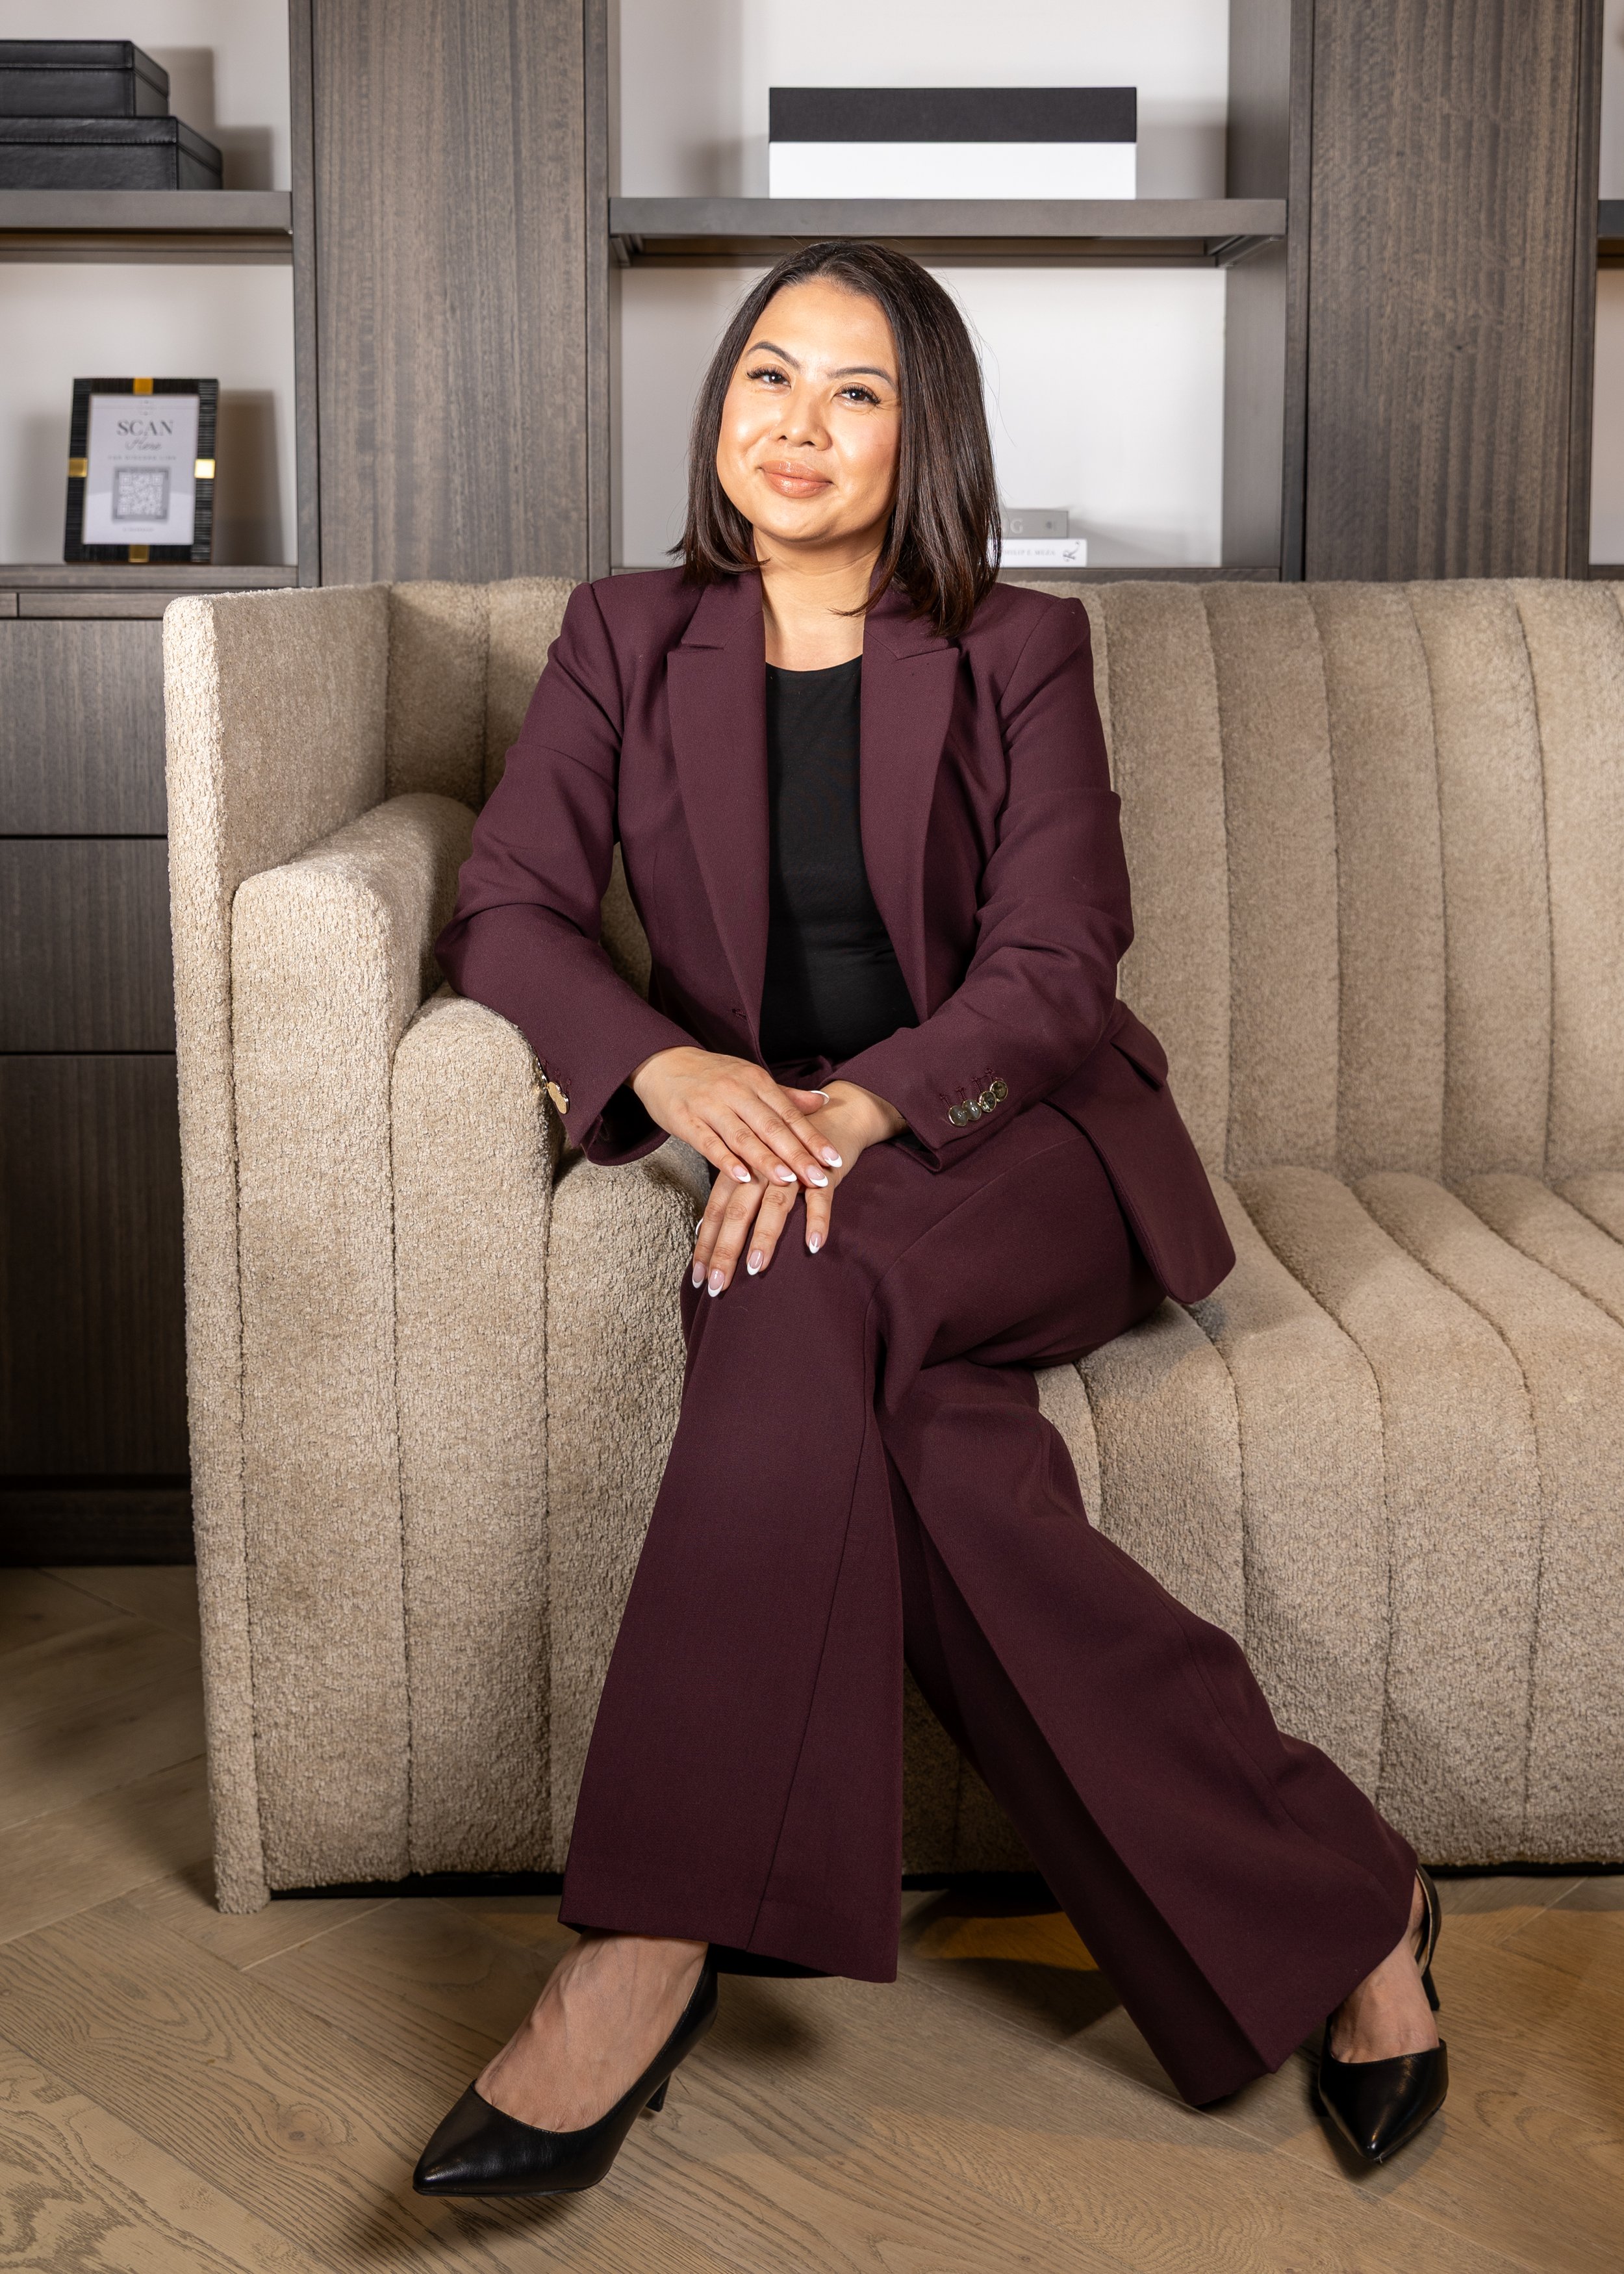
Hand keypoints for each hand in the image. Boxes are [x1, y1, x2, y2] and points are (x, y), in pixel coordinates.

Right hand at [630, 1045, 838, 1191]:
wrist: (662, 1062)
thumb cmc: (712, 1075)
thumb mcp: (750, 1078)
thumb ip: (786, 1095)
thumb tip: (823, 1102)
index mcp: (756, 1081)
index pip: (790, 1114)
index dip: (813, 1138)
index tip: (833, 1159)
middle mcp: (736, 1091)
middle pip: (771, 1127)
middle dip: (797, 1155)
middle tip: (819, 1178)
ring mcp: (710, 1106)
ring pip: (743, 1137)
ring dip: (766, 1160)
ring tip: (787, 1180)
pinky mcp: (685, 1120)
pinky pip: (708, 1143)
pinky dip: (725, 1160)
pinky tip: (741, 1177)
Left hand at [691, 1079, 904, 1294]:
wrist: (833, 1115)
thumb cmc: (785, 1150)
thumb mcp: (755, 1171)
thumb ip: (731, 1198)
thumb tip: (702, 1232)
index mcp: (740, 1171)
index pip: (716, 1212)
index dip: (705, 1245)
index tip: (696, 1278)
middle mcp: (760, 1171)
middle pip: (738, 1212)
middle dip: (725, 1250)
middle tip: (716, 1285)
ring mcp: (792, 1171)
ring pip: (775, 1205)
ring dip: (765, 1237)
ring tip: (755, 1267)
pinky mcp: (823, 1172)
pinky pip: (820, 1199)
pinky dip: (817, 1220)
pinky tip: (813, 1245)